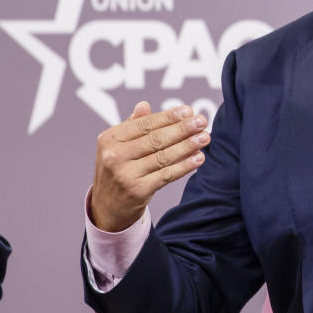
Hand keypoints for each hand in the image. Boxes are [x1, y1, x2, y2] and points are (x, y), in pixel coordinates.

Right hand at [90, 101, 209, 231]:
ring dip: (188, 146)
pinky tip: (198, 158)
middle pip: (156, 139)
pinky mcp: (137, 191)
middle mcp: (114, 156)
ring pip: (163, 156)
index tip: (188, 111)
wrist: (107, 207)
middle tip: (202, 121)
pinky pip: (166, 175)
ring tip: (205, 137)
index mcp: (109, 139)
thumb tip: (144, 105)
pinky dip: (185, 166)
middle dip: (182, 129)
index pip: (144, 124)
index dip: (168, 117)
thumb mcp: (117, 146)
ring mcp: (125, 174)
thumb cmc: (118, 170)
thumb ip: (132, 126)